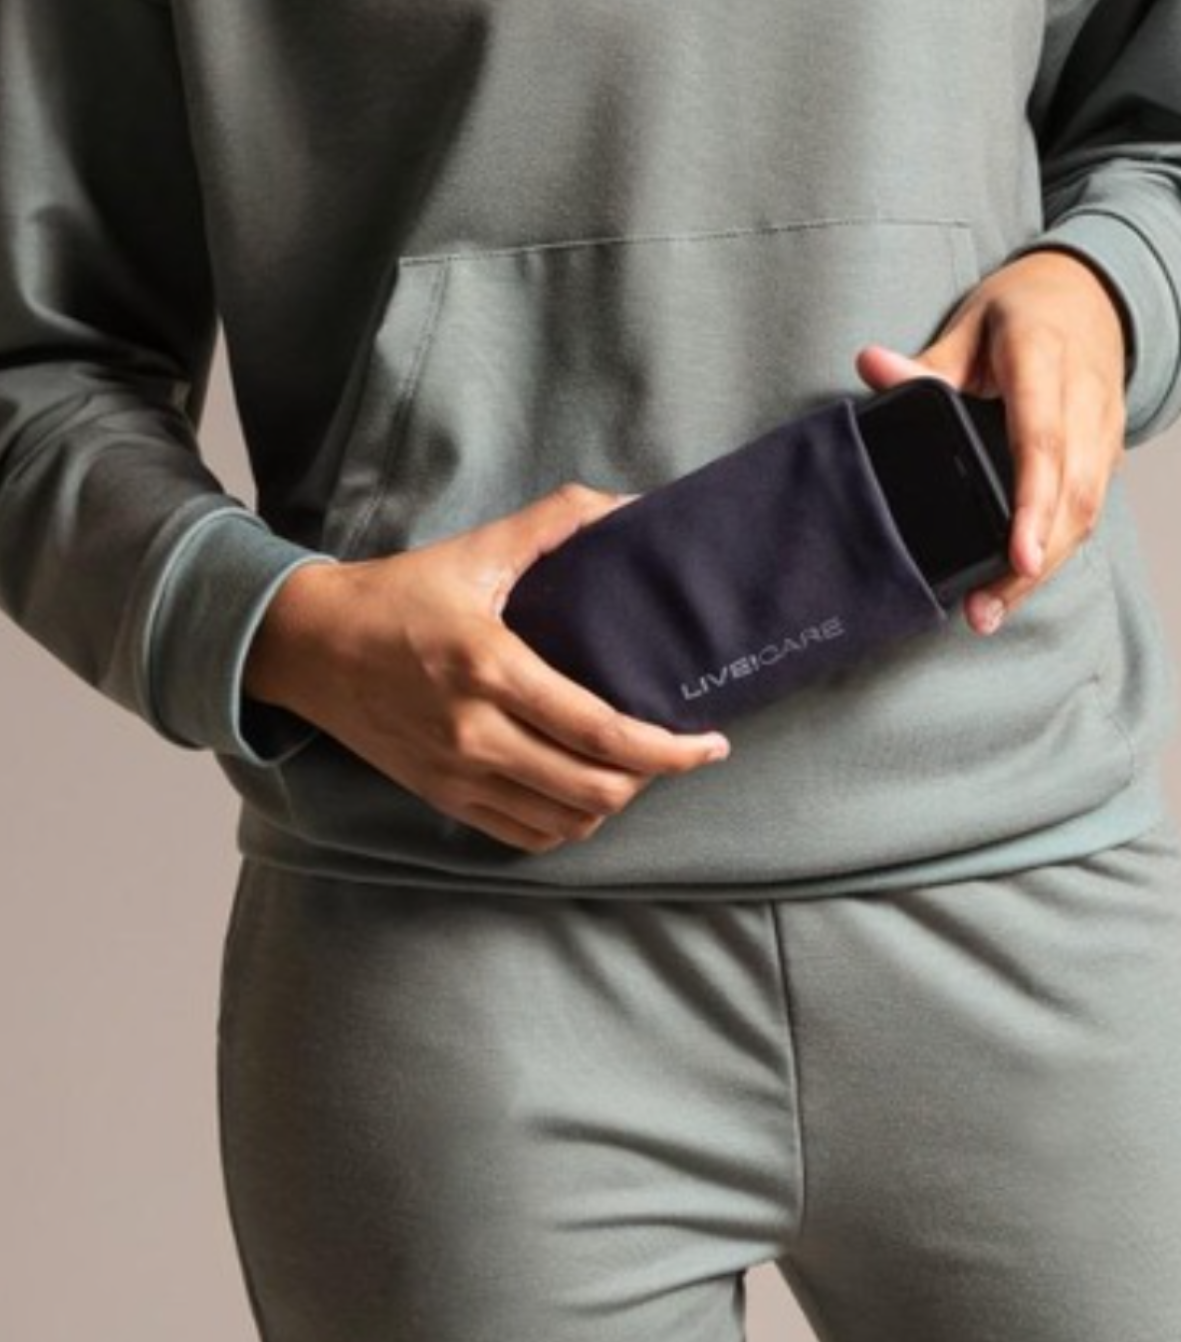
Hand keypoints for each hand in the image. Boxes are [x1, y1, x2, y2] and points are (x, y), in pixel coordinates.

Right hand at [242, 481, 730, 852]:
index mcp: (491, 668)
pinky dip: (566, 825)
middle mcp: (475, 733)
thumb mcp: (478, 549)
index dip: (667, 748)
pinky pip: (523, 836)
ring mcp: (456, 775)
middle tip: (678, 752)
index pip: (600, 730)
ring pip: (563, 822)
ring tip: (634, 769)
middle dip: (652, 778)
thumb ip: (557, 521)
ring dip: (612, 803)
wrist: (309, 645)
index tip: (711, 744)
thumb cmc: (398, 594)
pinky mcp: (441, 797)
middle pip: (592, 789)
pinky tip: (584, 796)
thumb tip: (630, 505)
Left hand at [854, 249, 1129, 636]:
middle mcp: (1086, 399)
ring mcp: (1106, 429)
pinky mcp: (1111, 452)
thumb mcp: (972, 322)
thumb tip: (870, 365)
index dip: (1033, 502)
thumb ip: (928, 360)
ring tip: (993, 608)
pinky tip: (1019, 582)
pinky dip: (1058, 548)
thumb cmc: (1027, 309)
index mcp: (1046, 359)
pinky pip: (1090, 507)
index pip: (1043, 441)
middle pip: (1072, 493)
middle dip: (1035, 558)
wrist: (1095, 294)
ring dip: (1046, 566)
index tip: (1019, 557)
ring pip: (1087, 510)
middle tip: (986, 608)